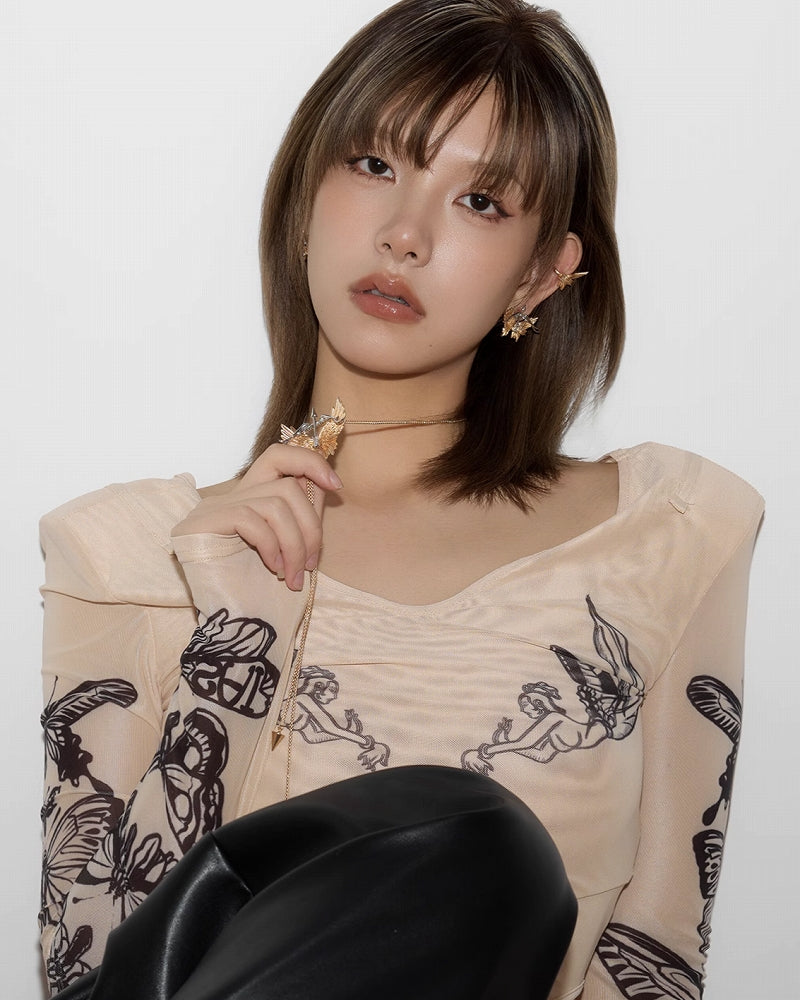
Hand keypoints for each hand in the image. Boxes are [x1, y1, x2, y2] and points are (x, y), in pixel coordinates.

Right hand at [171, 443, 342, 590]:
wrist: (225, 626)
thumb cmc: (257, 593)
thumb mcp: (288, 548)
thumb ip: (301, 516)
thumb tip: (326, 486)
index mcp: (249, 499)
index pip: (279, 456)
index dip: (310, 463)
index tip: (336, 487)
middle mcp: (229, 498)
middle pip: (287, 486)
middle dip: (311, 527)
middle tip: (311, 565)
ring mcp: (212, 509)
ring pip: (275, 504)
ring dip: (295, 544)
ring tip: (293, 576)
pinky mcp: (201, 523)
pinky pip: (251, 519)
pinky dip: (271, 545)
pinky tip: (272, 568)